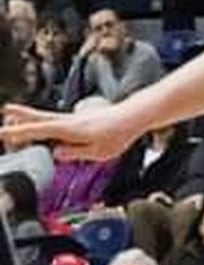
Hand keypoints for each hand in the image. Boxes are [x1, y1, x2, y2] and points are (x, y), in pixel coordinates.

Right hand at [3, 99, 139, 163]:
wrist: (131, 117)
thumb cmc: (117, 135)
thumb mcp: (98, 152)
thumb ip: (76, 152)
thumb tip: (55, 153)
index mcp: (71, 129)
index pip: (40, 130)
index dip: (20, 132)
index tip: (3, 133)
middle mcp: (68, 121)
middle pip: (39, 118)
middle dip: (20, 116)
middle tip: (4, 111)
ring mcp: (72, 119)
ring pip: (45, 117)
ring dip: (27, 116)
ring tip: (10, 115)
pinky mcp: (77, 120)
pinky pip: (54, 121)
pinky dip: (40, 121)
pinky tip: (36, 124)